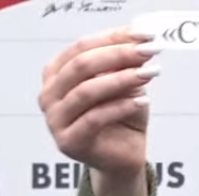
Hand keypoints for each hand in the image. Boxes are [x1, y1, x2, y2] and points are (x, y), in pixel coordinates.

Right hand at [39, 27, 161, 182]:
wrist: (122, 157)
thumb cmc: (121, 117)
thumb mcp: (124, 83)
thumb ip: (124, 63)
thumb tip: (137, 40)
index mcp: (56, 74)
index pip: (81, 47)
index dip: (113, 38)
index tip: (144, 35)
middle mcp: (49, 95)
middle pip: (81, 65)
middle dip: (118, 55)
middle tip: (147, 51)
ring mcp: (55, 120)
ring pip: (86, 91)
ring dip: (121, 79)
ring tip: (148, 73)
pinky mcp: (69, 142)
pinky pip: (94, 118)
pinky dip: (121, 106)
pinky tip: (142, 100)